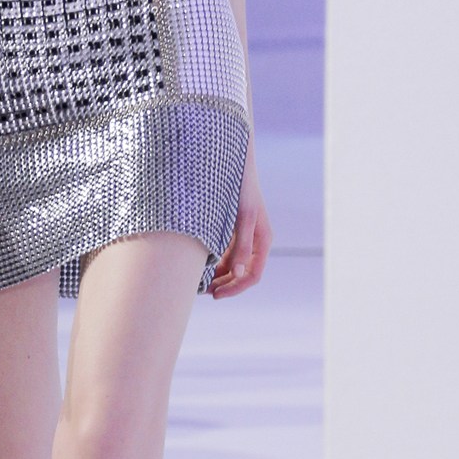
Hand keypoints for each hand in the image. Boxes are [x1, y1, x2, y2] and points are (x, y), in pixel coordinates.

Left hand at [209, 152, 272, 298]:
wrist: (230, 164)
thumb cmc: (240, 188)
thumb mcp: (242, 218)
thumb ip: (241, 246)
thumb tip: (238, 274)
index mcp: (262, 240)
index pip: (253, 275)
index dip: (235, 288)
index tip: (216, 294)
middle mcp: (254, 241)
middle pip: (241, 274)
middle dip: (224, 285)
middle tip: (202, 292)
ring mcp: (242, 236)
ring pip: (230, 265)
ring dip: (216, 276)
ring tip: (196, 282)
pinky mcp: (229, 229)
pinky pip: (222, 253)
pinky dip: (212, 262)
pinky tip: (195, 265)